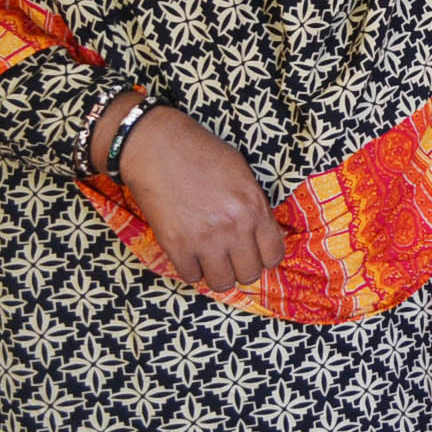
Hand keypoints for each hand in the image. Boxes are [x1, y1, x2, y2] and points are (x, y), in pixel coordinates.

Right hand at [97, 95, 286, 290]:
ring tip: (211, 258)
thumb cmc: (202, 154)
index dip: (266, 257)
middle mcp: (233, 227)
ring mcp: (204, 239)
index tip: (256, 253)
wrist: (158, 148)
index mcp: (254, 207)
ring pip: (220, 283)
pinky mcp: (175, 245)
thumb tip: (263, 233)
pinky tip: (190, 253)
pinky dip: (191, 268)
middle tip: (232, 257)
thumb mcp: (243, 175)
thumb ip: (255, 206)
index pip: (274, 255)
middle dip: (242, 268)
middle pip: (248, 274)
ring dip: (217, 273)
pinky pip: (190, 277)